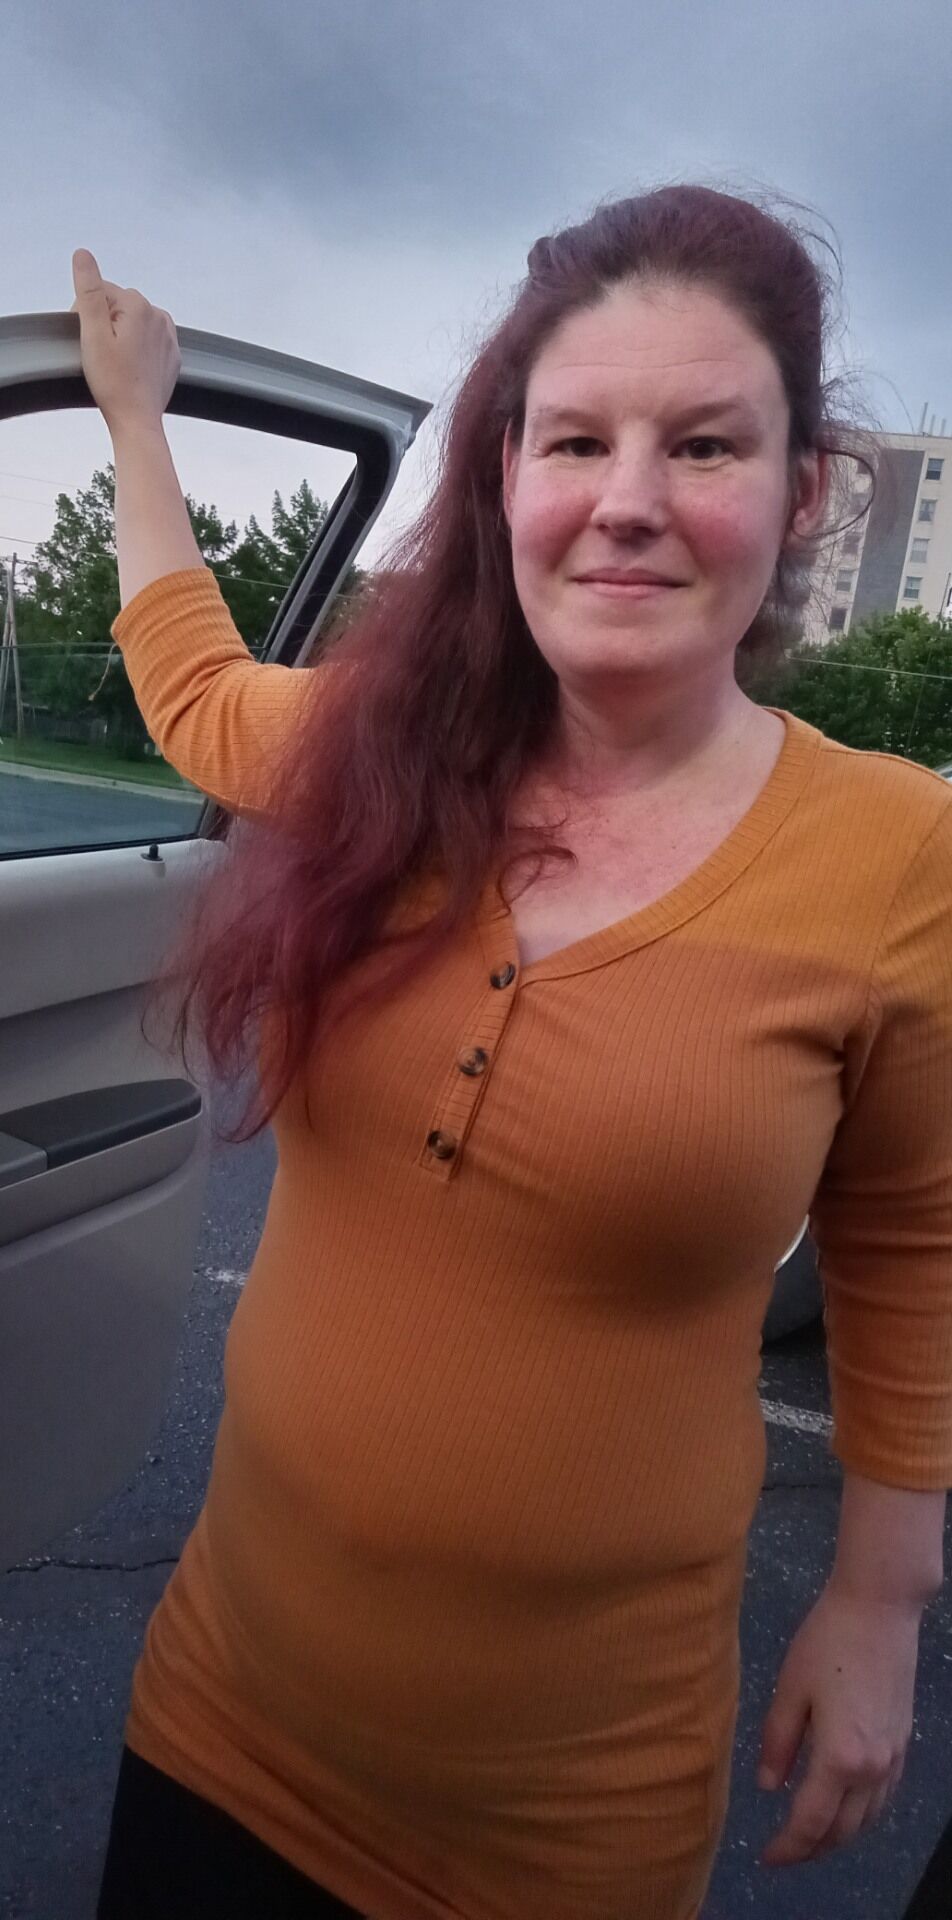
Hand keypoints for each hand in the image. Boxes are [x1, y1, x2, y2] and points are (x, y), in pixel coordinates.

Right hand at [70, 248, 180, 435]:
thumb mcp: (92, 333)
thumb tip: (82, 254)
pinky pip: (148, 341)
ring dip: (120, 336)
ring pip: (133, 323)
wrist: (137, 420)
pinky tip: (130, 368)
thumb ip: (88, 291)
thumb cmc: (112, 381)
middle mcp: (159, 315)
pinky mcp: (172, 356)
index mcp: (138, 305)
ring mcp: (169, 336)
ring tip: (116, 363)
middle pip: (117, 306)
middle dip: (104, 324)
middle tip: (101, 355)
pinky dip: (136, 349)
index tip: (87, 341)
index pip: (99, 293)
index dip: (84, 315)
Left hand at [757, 1582, 919, 1864]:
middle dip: (811, 1849)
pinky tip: (843, 1806)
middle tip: (783, 1852)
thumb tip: (769, 1786)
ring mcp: (893, 1758)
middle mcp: (873, 1769)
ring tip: (808, 1835)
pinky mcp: (903, 1743)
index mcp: (840, 1758)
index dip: (787, 1846)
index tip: (766, 1857)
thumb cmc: (827, 1642)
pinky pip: (883, 1799)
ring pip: (867, 1820)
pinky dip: (860, 1815)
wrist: (880, 1609)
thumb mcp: (790, 1689)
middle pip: (842, 1830)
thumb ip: (779, 1742)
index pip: (810, 1822)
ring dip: (837, 1835)